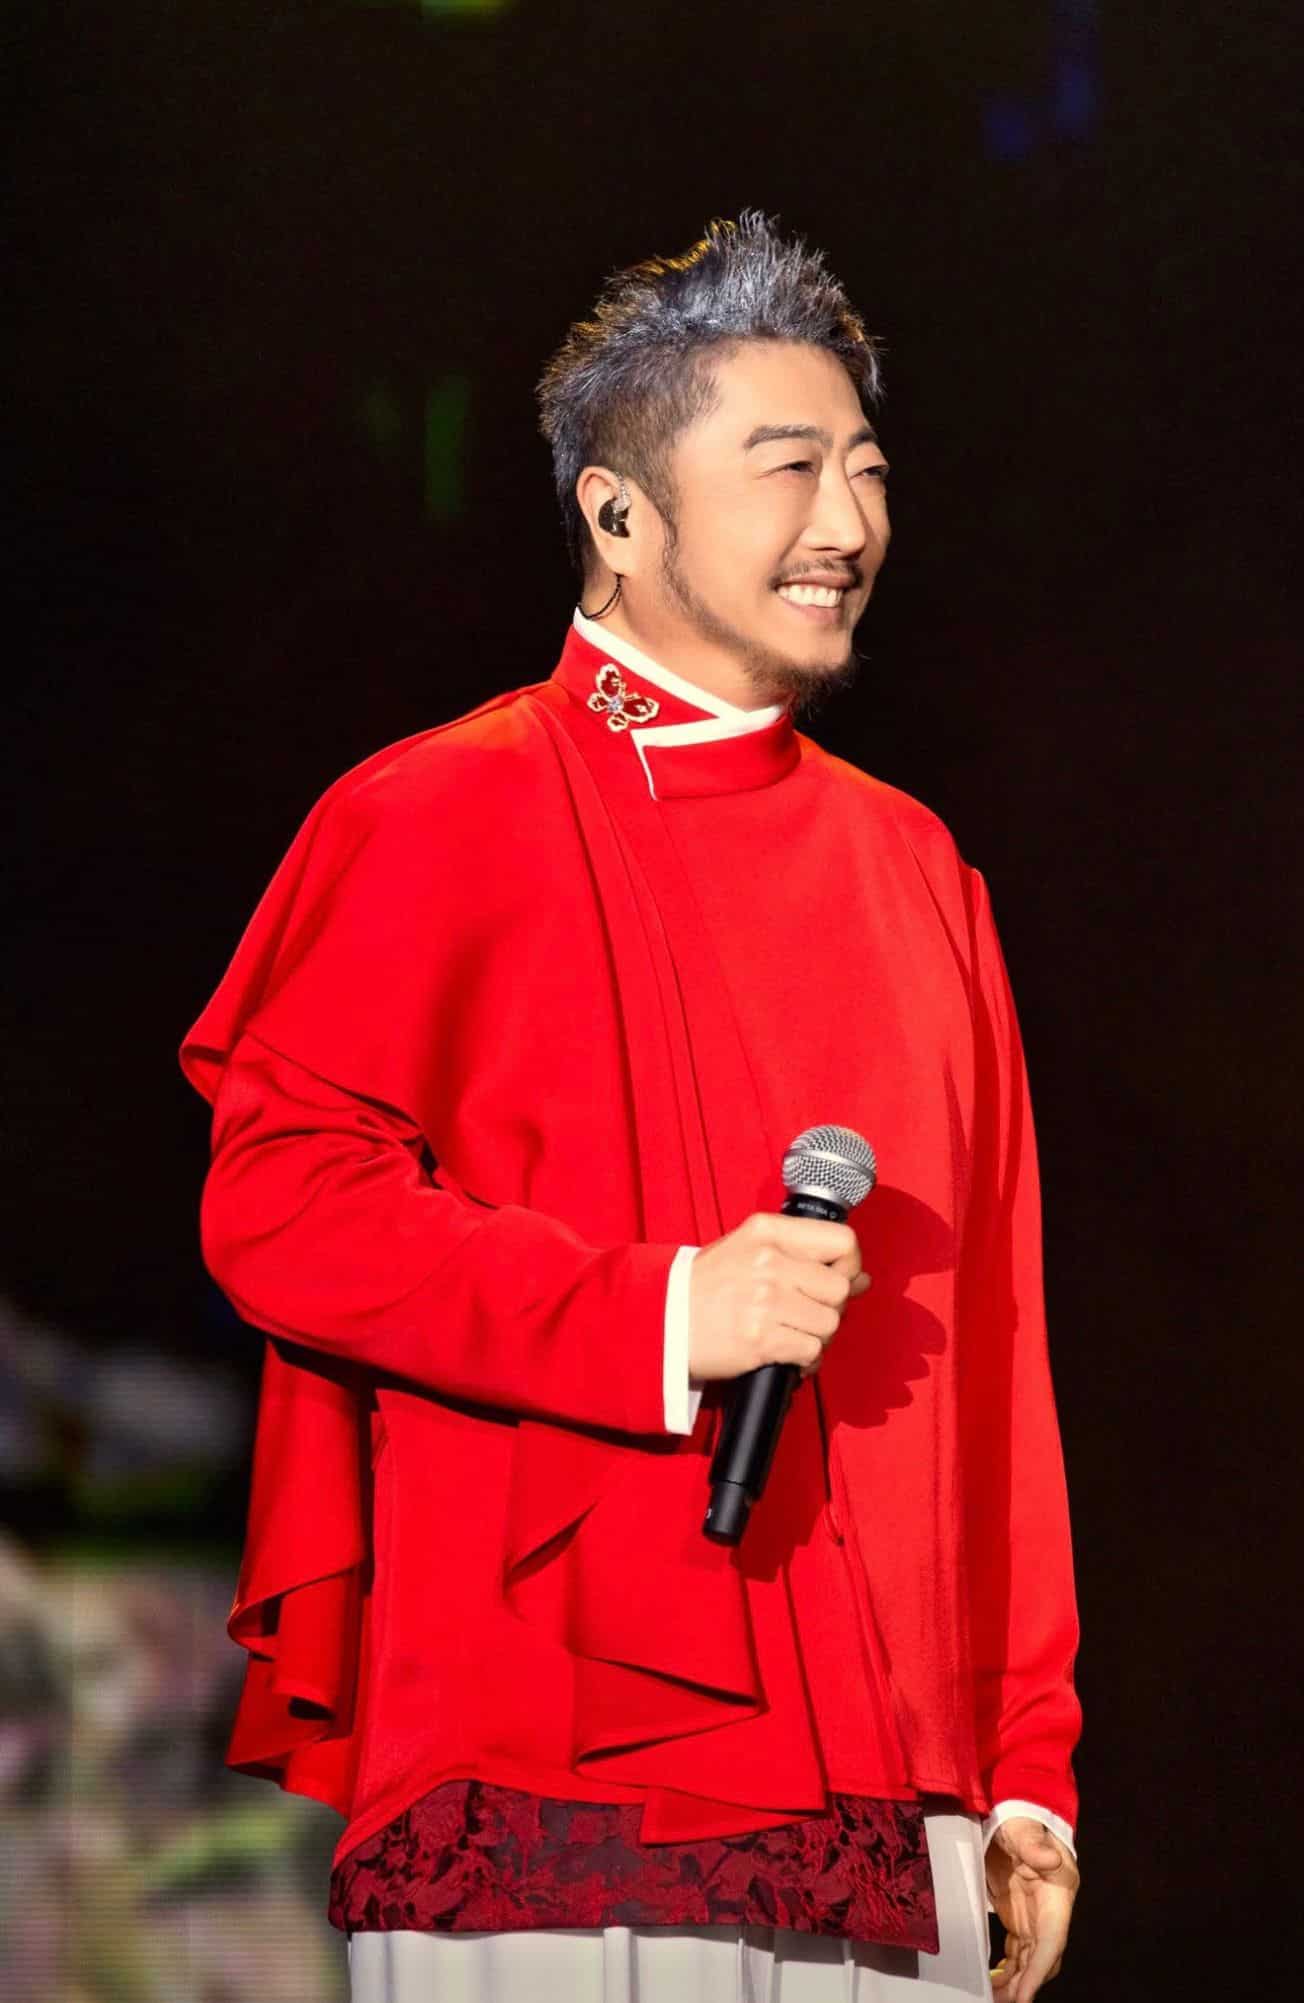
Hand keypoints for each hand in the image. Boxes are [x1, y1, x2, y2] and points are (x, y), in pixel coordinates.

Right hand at [687, 1211, 869, 1382]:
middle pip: (839, 1289)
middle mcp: (768, 1261)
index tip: (836, 1280)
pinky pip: (811, 1352)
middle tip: (805, 1314)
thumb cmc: (706, 1288)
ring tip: (791, 1333)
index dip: (849, 1266)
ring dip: (816, 1336)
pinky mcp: (761, 1339)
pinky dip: (805, 1360)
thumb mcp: (751, 1253)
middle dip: (830, 1308)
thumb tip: (864, 1279)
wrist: (661, 1322)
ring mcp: (765, 1301)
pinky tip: (785, 1354)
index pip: (843, 1240)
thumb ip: (806, 1259)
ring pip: (830, 1323)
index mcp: (767, 1231)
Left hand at [986, 1816, 1078, 2001]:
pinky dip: (1008, 1969)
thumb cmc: (1020, 1818)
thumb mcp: (1022, 1827)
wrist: (1015, 1813)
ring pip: (1029, 1959)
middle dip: (1026, 1983)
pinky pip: (1017, 1952)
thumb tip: (1050, 1858)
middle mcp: (1050, 1911)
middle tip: (1004, 2002)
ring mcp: (1034, 1916)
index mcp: (1058, 1892)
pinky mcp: (1019, 1916)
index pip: (1052, 1940)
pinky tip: (993, 1981)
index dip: (1039, 1970)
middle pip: (1043, 1957)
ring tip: (993, 1997)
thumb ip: (1033, 1844)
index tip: (1025, 1996)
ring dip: (1016, 1981)